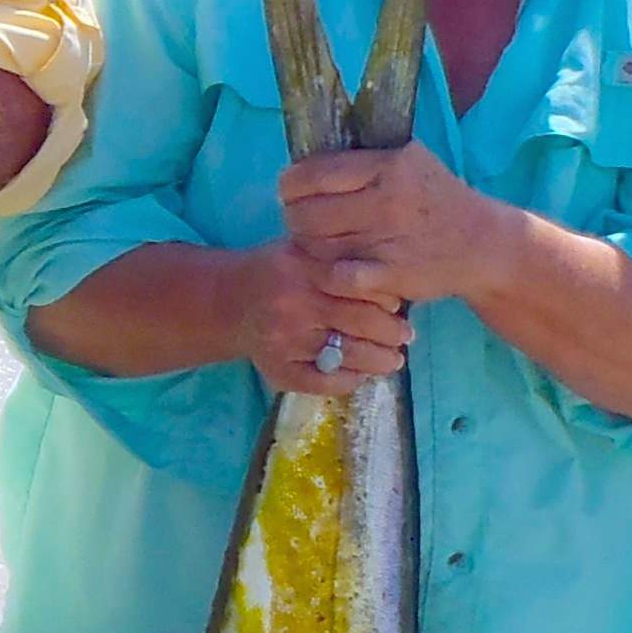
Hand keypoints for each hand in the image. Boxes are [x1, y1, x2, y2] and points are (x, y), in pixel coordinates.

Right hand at [221, 239, 415, 396]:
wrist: (225, 301)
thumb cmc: (276, 271)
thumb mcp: (303, 249)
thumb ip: (341, 258)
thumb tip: (395, 281)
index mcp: (301, 268)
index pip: (360, 285)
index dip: (387, 297)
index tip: (398, 304)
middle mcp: (292, 304)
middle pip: (360, 321)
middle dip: (392, 332)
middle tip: (406, 336)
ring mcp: (284, 341)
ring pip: (347, 356)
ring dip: (379, 361)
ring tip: (392, 360)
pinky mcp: (277, 370)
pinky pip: (323, 382)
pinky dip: (348, 381)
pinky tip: (359, 374)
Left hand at [275, 142, 512, 309]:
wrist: (483, 245)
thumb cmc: (437, 198)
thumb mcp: (410, 160)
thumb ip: (365, 157)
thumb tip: (308, 156)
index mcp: (389, 165)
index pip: (313, 173)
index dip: (291, 184)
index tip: (290, 189)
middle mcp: (387, 201)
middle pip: (306, 213)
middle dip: (295, 217)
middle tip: (301, 219)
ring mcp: (389, 240)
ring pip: (316, 246)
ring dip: (308, 246)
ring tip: (317, 241)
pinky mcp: (392, 276)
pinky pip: (338, 277)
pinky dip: (328, 274)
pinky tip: (334, 268)